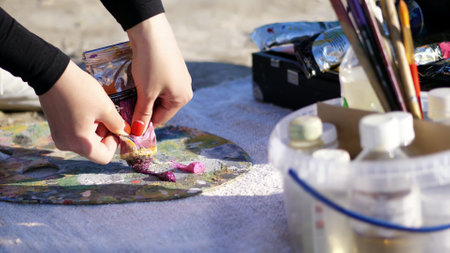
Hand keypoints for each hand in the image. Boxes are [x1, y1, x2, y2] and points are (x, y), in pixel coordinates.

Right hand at [39, 61, 129, 163]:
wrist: (53, 73)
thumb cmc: (81, 91)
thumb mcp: (106, 107)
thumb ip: (118, 124)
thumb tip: (125, 132)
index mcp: (80, 144)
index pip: (104, 157)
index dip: (114, 143)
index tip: (116, 127)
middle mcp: (67, 145)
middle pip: (94, 149)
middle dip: (105, 134)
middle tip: (107, 115)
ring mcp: (60, 137)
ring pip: (86, 141)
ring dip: (96, 128)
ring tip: (96, 109)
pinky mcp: (56, 129)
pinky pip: (76, 134)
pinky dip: (86, 125)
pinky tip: (87, 109)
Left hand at [127, 13, 192, 134]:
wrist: (151, 32)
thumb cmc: (151, 64)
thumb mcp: (146, 92)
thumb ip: (142, 114)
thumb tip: (138, 132)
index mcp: (182, 98)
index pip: (160, 119)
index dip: (143, 123)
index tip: (126, 124)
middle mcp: (184, 89)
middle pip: (160, 107)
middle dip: (143, 109)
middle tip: (124, 109)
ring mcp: (179, 77)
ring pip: (158, 95)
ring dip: (144, 97)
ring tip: (128, 95)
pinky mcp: (172, 67)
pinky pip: (160, 83)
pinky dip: (148, 86)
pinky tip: (136, 81)